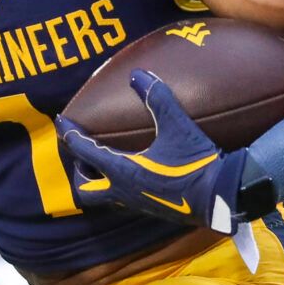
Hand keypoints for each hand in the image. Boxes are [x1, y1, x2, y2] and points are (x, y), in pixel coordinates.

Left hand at [55, 70, 254, 233]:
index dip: (70, 134)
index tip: (61, 122)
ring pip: (103, 198)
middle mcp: (123, 191)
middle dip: (79, 170)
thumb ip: (157, 98)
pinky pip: (122, 200)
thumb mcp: (177, 126)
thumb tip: (138, 75)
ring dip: (97, 180)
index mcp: (122, 171)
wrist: (221, 196)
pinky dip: (116, 186)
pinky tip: (131, 172)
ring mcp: (136, 204)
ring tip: (103, 161)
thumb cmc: (196, 162)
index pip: (83, 151)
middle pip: (85, 189)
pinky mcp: (150, 209)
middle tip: (84, 151)